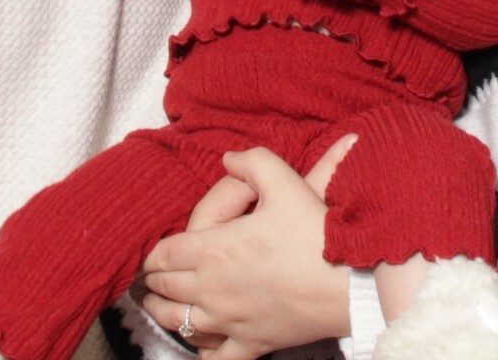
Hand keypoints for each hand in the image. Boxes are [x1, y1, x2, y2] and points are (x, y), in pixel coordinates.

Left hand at [139, 138, 354, 359]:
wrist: (349, 284)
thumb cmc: (316, 233)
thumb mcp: (285, 181)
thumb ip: (252, 162)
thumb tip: (228, 157)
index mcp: (213, 249)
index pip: (164, 254)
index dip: (151, 253)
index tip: (149, 253)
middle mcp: (212, 289)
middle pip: (166, 288)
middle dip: (154, 281)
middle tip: (148, 277)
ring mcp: (229, 321)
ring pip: (179, 323)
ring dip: (163, 313)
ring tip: (158, 306)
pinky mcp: (251, 344)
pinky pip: (216, 359)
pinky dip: (203, 354)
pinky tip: (201, 348)